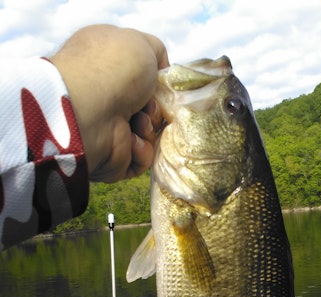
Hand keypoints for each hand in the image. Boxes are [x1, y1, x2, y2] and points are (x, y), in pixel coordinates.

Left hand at [49, 24, 168, 181]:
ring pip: (147, 135)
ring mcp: (106, 129)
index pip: (140, 79)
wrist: (91, 111)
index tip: (159, 85)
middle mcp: (104, 98)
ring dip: (149, 129)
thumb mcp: (141, 44)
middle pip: (148, 110)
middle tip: (147, 106)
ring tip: (137, 123)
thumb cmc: (113, 71)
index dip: (155, 83)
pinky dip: (142, 150)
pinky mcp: (111, 157)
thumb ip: (156, 51)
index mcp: (105, 68)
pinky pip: (140, 159)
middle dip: (154, 109)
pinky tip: (130, 140)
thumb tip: (160, 69)